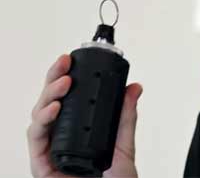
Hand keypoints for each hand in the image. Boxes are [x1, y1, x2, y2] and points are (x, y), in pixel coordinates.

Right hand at [27, 54, 142, 177]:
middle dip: (53, 79)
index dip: (66, 78)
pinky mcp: (41, 167)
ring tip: (64, 82)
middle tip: (64, 62)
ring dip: (48, 96)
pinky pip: (36, 140)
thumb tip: (135, 87)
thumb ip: (126, 117)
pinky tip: (54, 109)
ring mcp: (50, 152)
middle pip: (49, 103)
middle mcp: (61, 140)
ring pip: (39, 117)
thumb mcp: (124, 147)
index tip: (72, 60)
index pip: (68, 100)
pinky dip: (42, 121)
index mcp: (79, 132)